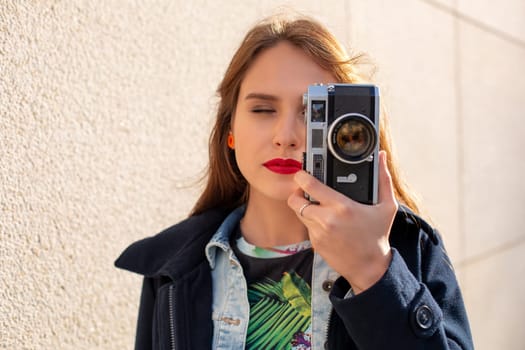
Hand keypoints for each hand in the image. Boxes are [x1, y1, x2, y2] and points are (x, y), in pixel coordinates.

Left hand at [288, 151, 397, 293]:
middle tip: (305, 189)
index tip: (303, 173)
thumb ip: (383, 179)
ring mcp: (318, 233)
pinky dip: (311, 221)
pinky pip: (307, 227)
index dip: (302, 176)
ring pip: (299, 213)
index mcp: (342, 207)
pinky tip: (325, 221)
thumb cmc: (378, 236)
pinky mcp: (315, 244)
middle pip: (296, 200)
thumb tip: (382, 156)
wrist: (369, 268)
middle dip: (297, 192)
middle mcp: (326, 220)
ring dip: (303, 206)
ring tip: (316, 203)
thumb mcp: (387, 207)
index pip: (310, 185)